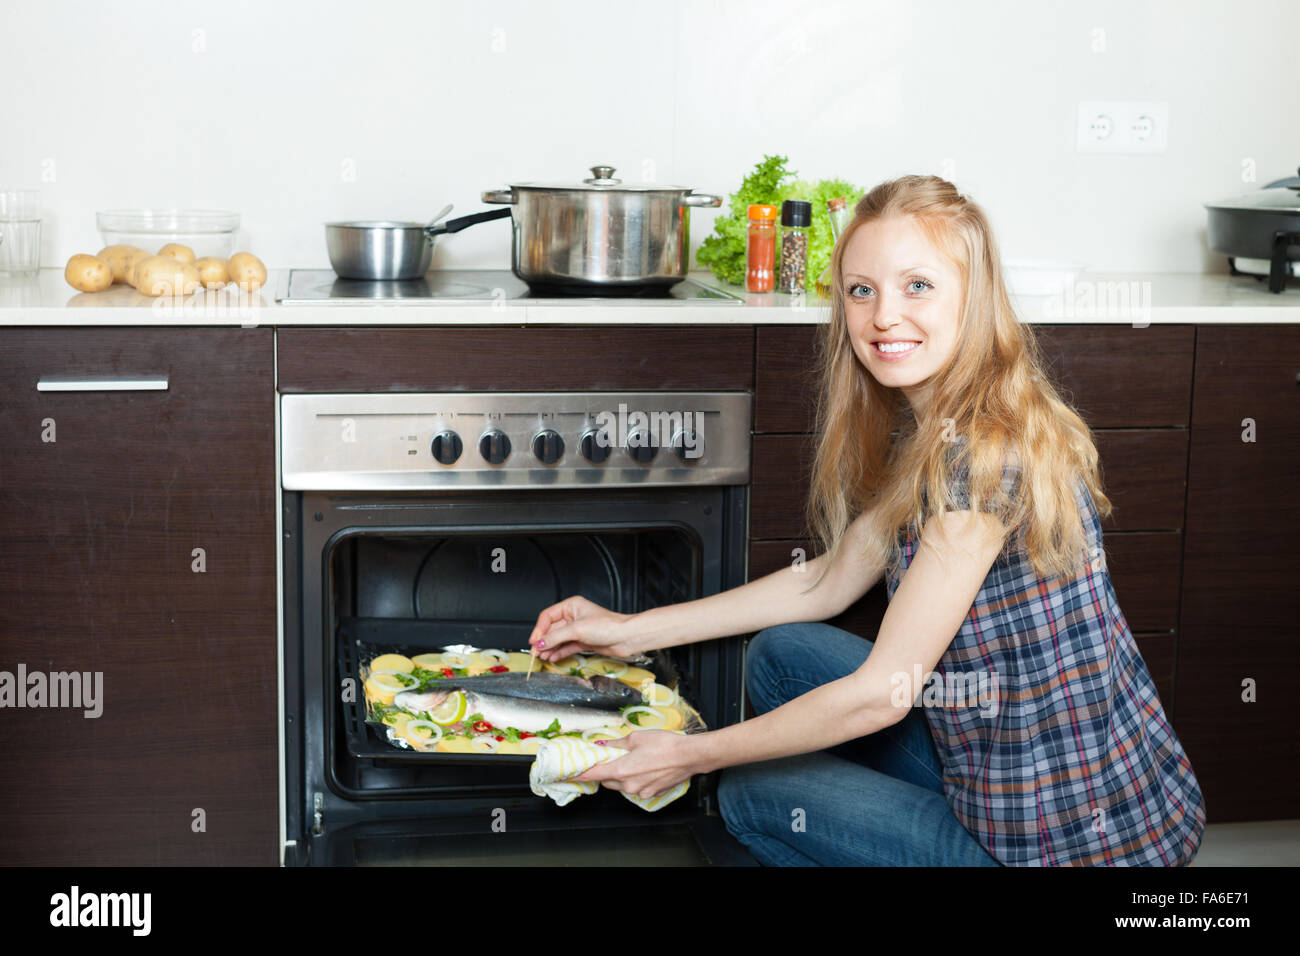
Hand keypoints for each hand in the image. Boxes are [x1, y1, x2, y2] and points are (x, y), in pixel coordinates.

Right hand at [528, 594, 633, 660]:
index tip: (534, 642)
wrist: (626, 637)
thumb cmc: (608, 626)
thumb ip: (556, 637)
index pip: (548, 616)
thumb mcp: (577, 630)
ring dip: (550, 648)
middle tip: (535, 652)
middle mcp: (573, 616)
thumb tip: (539, 643)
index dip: (539, 629)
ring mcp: (578, 629)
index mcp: (571, 606)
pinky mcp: (583, 641)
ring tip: (542, 657)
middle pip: (552, 629)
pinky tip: (552, 657)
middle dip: (543, 641)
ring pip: (558, 639)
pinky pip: (566, 646)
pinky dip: (559, 652)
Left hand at [567, 730, 704, 800]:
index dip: (577, 775)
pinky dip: (637, 779)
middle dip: (607, 770)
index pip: (593, 775)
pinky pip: (637, 787)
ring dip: (623, 775)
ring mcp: (641, 792)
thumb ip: (617, 744)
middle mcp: (629, 785)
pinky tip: (647, 766)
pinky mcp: (652, 794)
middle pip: (608, 781)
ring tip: (635, 759)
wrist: (689, 756)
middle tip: (612, 757)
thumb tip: (604, 746)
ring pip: (623, 785)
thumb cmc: (665, 745)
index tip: (565, 776)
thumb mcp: (637, 738)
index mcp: (622, 770)